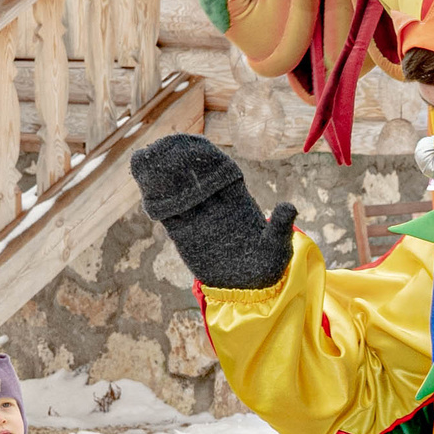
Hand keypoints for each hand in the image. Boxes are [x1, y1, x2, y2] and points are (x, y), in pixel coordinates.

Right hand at [130, 135, 295, 289]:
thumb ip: (279, 226)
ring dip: (161, 173)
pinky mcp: (183, 233)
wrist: (247, 288)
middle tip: (162, 145)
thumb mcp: (277, 247)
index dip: (207, 157)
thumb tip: (290, 207)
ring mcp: (198, 217)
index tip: (195, 145)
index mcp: (238, 201)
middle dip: (179, 159)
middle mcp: (216, 204)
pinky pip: (166, 211)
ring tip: (145, 157)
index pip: (221, 171)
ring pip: (177, 189)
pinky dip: (154, 196)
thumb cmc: (266, 266)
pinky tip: (143, 182)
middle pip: (196, 175)